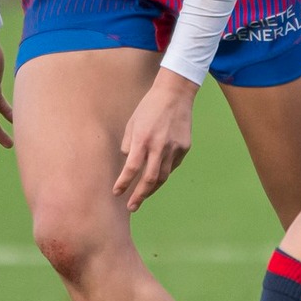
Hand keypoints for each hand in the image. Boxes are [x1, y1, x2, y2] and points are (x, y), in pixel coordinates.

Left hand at [112, 71, 196, 210]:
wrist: (175, 94)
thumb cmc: (149, 107)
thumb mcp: (132, 123)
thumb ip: (129, 144)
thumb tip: (129, 162)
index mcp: (143, 139)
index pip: (131, 168)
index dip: (123, 183)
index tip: (116, 192)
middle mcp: (159, 146)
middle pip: (149, 179)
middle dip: (139, 195)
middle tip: (131, 206)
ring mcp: (174, 148)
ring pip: (163, 176)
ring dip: (152, 189)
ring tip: (143, 196)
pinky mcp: (184, 147)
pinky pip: (172, 166)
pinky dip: (163, 174)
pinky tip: (157, 178)